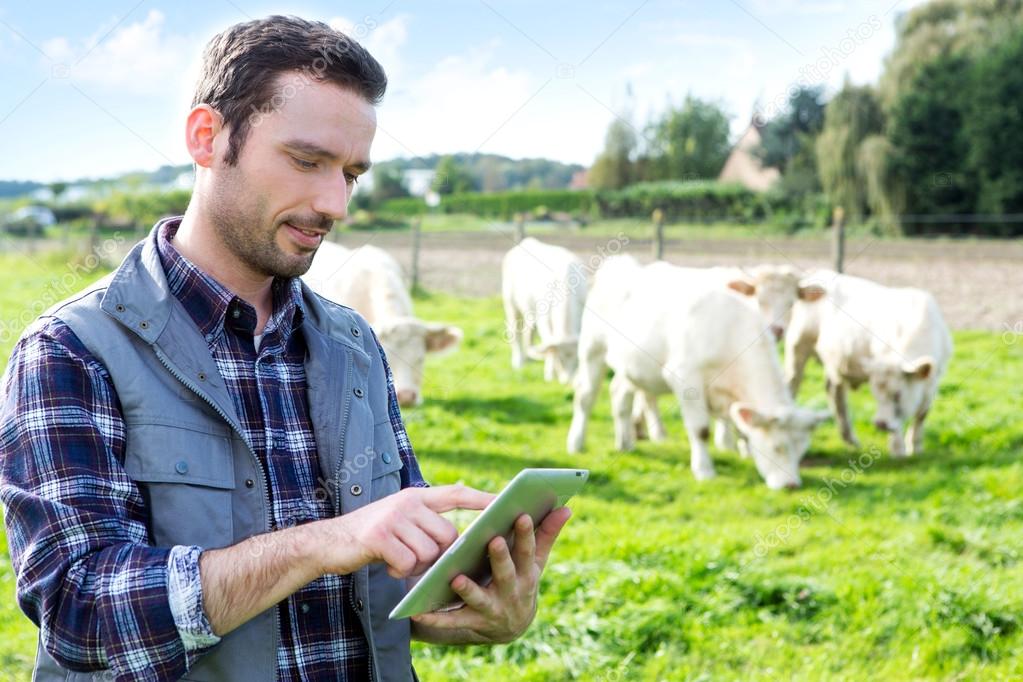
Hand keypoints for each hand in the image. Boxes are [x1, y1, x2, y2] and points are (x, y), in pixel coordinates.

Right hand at [315, 485, 494, 578]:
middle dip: (437, 555)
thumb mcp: (399, 523)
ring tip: (396, 560)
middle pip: (446, 535)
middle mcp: (407, 501)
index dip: (480, 498)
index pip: (455, 494)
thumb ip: (425, 526)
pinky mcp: (380, 536)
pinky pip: (408, 562)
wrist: (327, 543)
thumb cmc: (370, 538)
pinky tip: (385, 565)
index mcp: (415, 497)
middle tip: (414, 559)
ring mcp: (393, 517)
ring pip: (429, 551)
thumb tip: (455, 545)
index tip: (504, 501)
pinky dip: (399, 571)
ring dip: (416, 565)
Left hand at [410, 506, 572, 643]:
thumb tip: (566, 507)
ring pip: (479, 599)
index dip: (526, 534)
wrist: (510, 626)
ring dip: (469, 589)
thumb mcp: (536, 561)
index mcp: (527, 574)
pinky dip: (436, 618)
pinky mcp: (472, 623)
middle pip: (506, 574)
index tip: (521, 514)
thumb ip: (547, 534)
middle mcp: (512, 593)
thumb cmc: (521, 580)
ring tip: (457, 578)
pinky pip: (453, 621)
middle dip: (500, 558)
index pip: (528, 552)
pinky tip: (419, 610)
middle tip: (494, 540)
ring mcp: (492, 609)